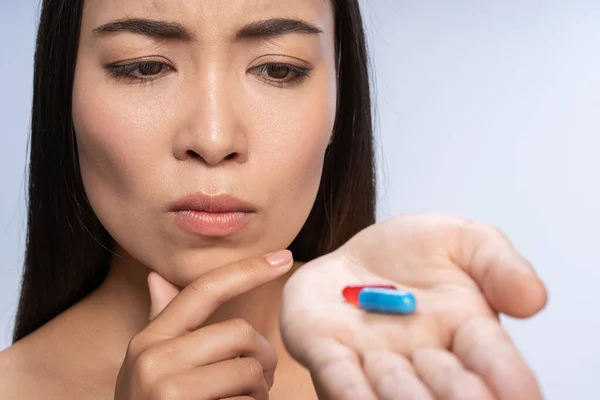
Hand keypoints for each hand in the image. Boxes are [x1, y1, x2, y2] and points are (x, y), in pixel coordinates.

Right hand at [114, 251, 293, 399]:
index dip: (248, 269)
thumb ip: (160, 324)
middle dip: (262, 357)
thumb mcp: (146, 368)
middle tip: (259, 379)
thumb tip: (157, 277)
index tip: (285, 257)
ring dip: (260, 391)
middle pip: (240, 333)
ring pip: (250, 371)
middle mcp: (153, 361)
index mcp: (148, 341)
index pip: (204, 290)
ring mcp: (170, 393)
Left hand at [280, 213, 547, 399]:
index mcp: (465, 331)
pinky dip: (349, 391)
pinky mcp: (328, 352)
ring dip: (404, 397)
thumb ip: (498, 264)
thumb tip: (533, 297)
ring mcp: (373, 359)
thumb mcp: (463, 240)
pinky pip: (338, 377)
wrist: (355, 253)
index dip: (506, 376)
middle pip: (445, 387)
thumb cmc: (413, 252)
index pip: (491, 359)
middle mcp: (422, 356)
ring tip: (411, 397)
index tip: (520, 393)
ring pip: (392, 389)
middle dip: (457, 397)